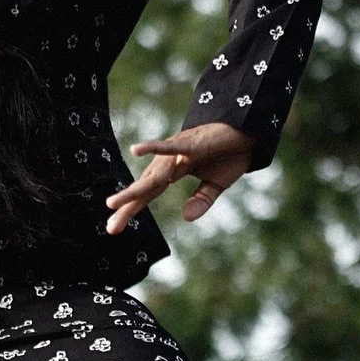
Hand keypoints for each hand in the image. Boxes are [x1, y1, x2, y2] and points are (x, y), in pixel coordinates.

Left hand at [104, 121, 256, 234]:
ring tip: (114, 203)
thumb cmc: (230, 154)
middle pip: (145, 188)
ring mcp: (178, 152)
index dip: (131, 209)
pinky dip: (153, 148)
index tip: (114, 228)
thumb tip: (187, 217)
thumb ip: (202, 200)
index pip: (148, 194)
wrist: (248, 132)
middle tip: (111, 227)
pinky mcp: (190, 143)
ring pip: (153, 175)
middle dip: (127, 206)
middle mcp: (170, 162)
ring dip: (134, 189)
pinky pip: (170, 147)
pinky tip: (135, 150)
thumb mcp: (216, 185)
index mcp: (173, 172)